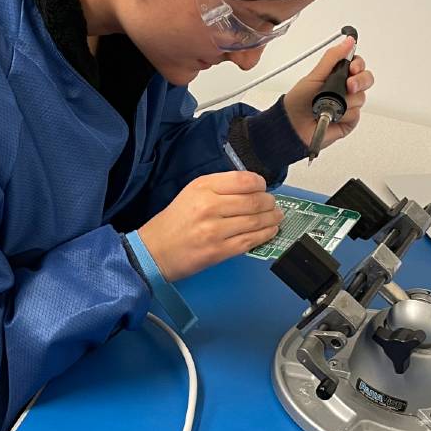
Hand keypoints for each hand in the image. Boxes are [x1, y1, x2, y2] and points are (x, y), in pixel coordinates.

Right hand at [138, 171, 281, 280]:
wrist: (154, 251)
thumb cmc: (173, 222)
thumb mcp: (190, 193)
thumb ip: (218, 188)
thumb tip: (251, 188)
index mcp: (202, 187)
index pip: (244, 180)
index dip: (260, 184)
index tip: (263, 188)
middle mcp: (209, 206)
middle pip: (254, 200)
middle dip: (269, 202)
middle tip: (272, 204)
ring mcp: (215, 230)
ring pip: (256, 221)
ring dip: (272, 219)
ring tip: (276, 217)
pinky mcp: (219, 251)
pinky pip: (251, 240)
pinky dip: (265, 235)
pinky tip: (270, 232)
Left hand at [283, 36, 373, 151]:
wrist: (292, 125)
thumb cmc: (298, 101)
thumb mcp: (314, 75)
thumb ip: (333, 58)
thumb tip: (348, 41)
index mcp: (336, 75)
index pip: (357, 65)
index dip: (358, 65)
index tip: (352, 68)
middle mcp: (344, 89)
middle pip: (366, 79)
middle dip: (359, 81)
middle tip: (349, 86)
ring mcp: (348, 105)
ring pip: (361, 97)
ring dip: (345, 101)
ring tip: (329, 104)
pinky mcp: (349, 120)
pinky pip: (356, 114)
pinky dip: (344, 115)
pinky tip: (333, 116)